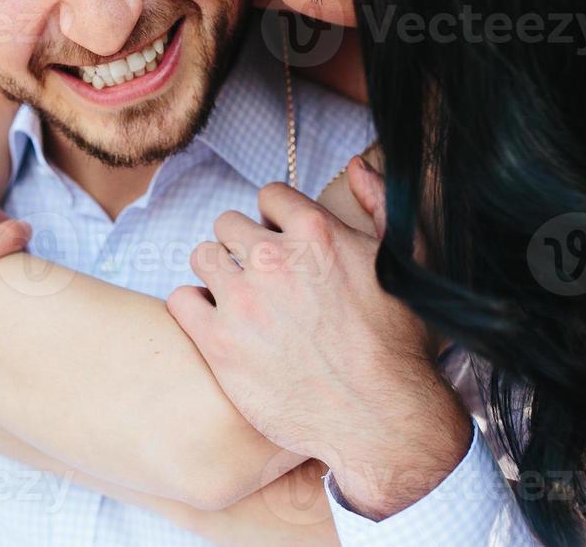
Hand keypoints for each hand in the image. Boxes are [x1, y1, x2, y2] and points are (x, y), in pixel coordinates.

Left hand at [166, 158, 468, 519]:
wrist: (382, 418)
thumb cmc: (398, 343)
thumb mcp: (403, 262)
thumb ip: (378, 204)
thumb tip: (355, 166)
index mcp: (316, 232)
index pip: (269, 196)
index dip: (277, 220)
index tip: (285, 246)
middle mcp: (273, 259)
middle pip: (229, 224)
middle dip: (243, 245)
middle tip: (263, 279)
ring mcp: (242, 301)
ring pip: (203, 256)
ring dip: (218, 274)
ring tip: (241, 301)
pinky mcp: (219, 344)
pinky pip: (182, 300)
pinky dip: (195, 308)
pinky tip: (218, 323)